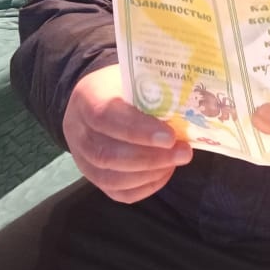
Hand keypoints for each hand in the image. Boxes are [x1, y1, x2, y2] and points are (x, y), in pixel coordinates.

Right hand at [62, 65, 192, 202]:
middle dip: (151, 157)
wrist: (93, 98)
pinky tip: (164, 172)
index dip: (138, 130)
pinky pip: (117, 192)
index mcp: (88, 97)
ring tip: (176, 161)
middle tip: (184, 152)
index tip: (170, 136)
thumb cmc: (121, 86)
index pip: (106, 117)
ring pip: (111, 178)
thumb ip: (153, 92)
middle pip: (108, 154)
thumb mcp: (133, 77)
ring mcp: (81, 158)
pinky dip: (144, 187)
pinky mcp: (92, 177)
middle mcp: (78, 131)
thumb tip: (191, 108)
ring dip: (150, 173)